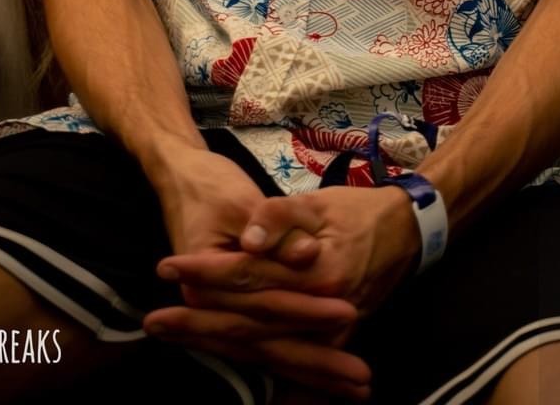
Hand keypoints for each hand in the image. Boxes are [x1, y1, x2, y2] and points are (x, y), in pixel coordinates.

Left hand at [146, 184, 419, 391]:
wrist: (407, 231)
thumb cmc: (358, 211)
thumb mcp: (318, 202)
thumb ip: (281, 218)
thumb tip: (249, 239)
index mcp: (317, 274)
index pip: (249, 276)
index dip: (205, 271)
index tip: (167, 266)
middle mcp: (321, 312)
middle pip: (248, 321)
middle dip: (197, 322)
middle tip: (152, 321)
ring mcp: (328, 334)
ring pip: (261, 345)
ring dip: (214, 343)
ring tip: (170, 336)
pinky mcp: (328, 341)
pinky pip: (281, 356)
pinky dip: (246, 357)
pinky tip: (216, 356)